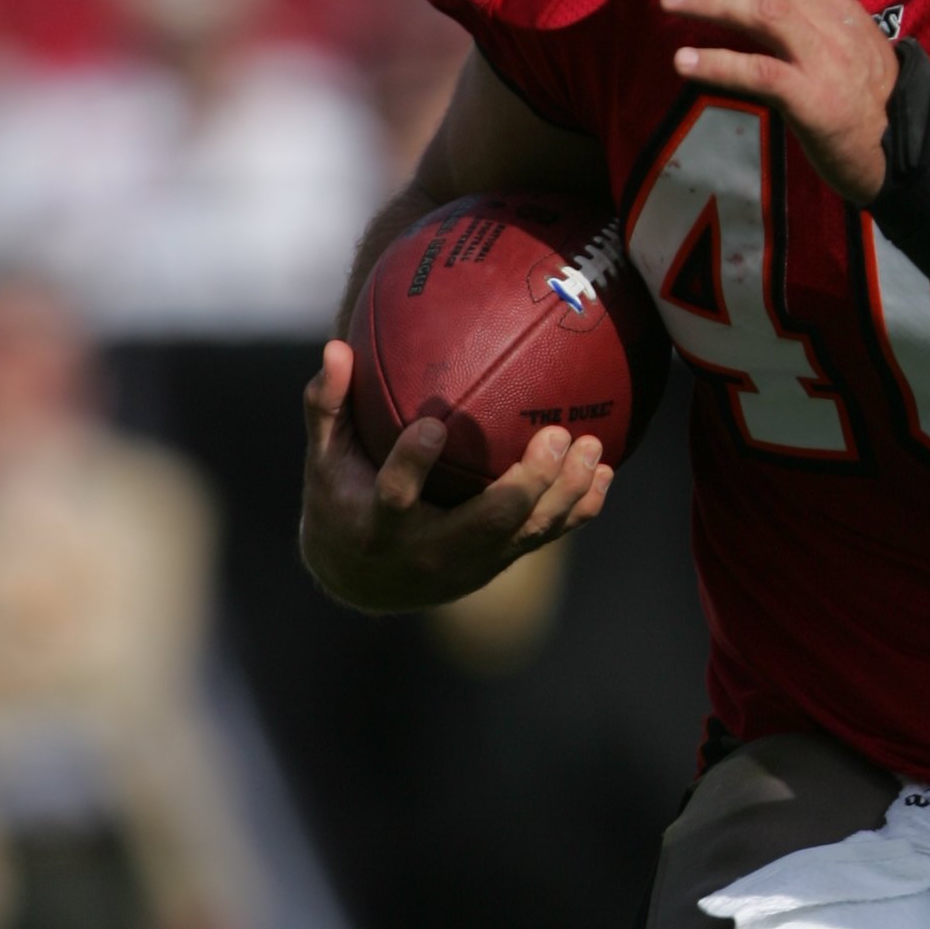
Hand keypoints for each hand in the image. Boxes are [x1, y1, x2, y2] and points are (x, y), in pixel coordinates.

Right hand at [299, 340, 612, 613]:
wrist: (364, 581)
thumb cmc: (341, 503)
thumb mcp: (324, 460)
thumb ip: (327, 406)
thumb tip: (335, 347)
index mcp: (381, 525)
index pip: (396, 495)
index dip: (414, 463)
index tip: (434, 424)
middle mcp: (430, 551)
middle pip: (485, 523)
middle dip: (526, 484)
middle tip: (558, 436)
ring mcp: (470, 563)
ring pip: (525, 533)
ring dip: (565, 493)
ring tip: (594, 448)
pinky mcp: (497, 564)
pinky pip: (544, 537)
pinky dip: (576, 509)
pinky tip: (605, 474)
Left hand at [652, 0, 897, 202]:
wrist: (903, 151)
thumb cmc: (862, 97)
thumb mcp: (840, 38)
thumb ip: (803, 10)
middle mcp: (833, 19)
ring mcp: (827, 60)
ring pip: (764, 10)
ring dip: (708, 0)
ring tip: (666, 2)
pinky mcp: (817, 102)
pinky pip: (762, 73)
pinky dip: (718, 63)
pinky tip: (683, 61)